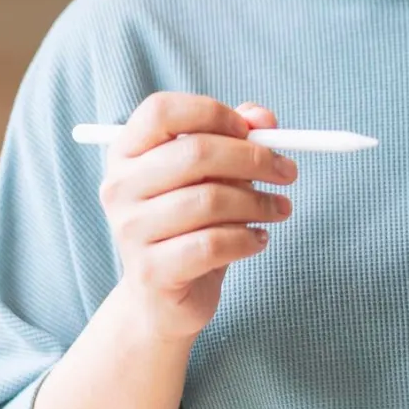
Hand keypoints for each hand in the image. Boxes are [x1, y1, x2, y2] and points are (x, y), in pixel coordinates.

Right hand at [99, 93, 297, 341]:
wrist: (163, 297)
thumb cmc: (193, 223)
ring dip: (259, 203)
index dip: (212, 113)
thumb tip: (264, 118)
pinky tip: (259, 240)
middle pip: (195, 152)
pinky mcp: (151, 271)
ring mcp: (130, 230)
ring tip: (279, 210)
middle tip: (288, 171)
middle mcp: (119, 187)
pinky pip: (213, 244)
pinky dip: (248, 239)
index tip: (252, 130)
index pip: (161, 111)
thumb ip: (239, 138)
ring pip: (211, 200)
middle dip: (254, 159)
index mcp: (128, 152)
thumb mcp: (215, 175)